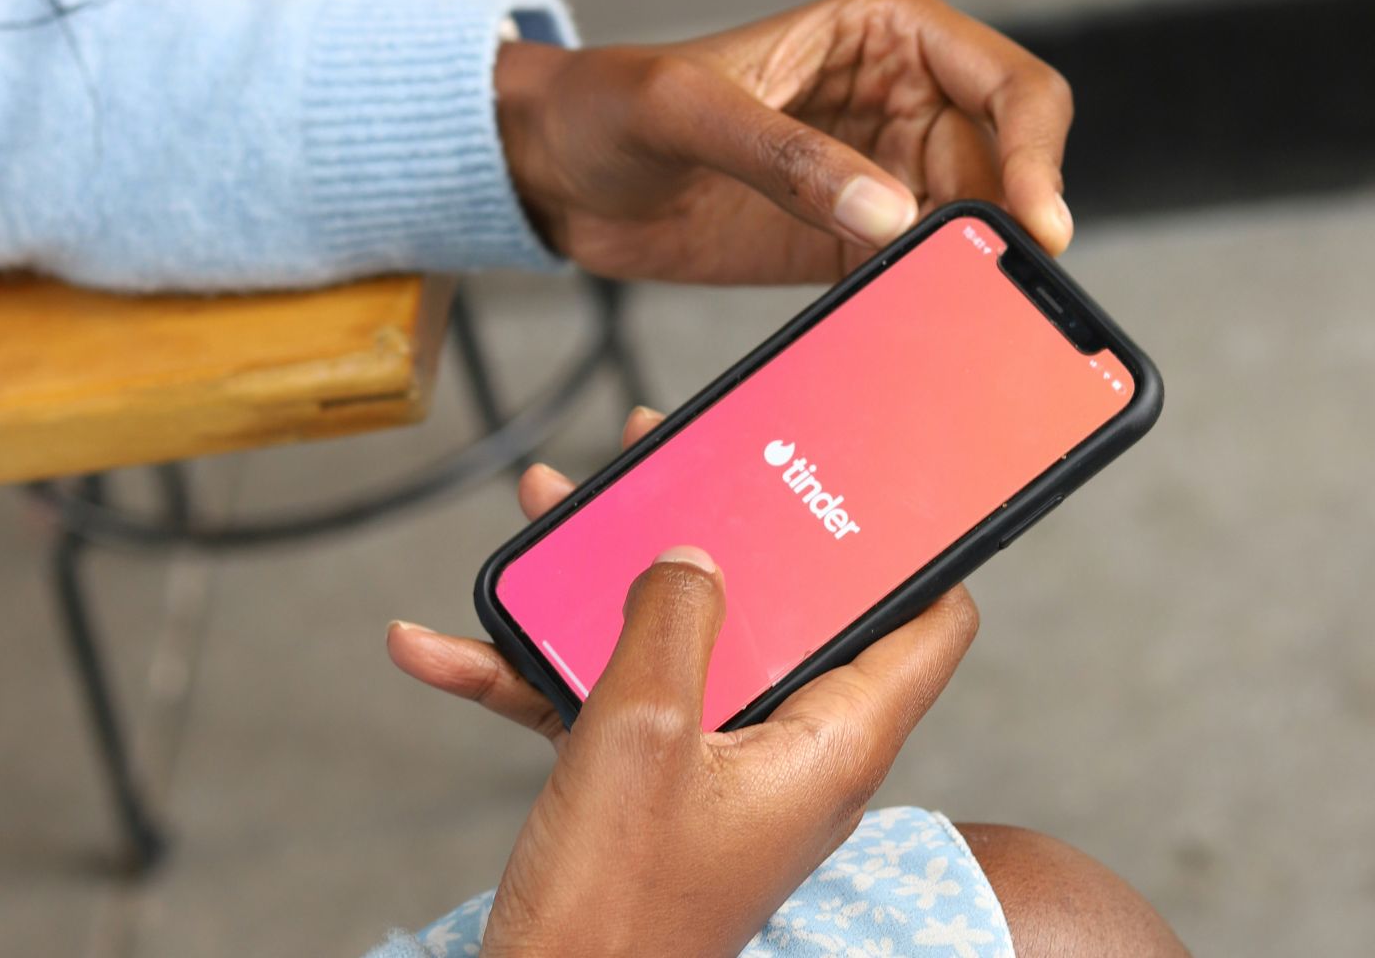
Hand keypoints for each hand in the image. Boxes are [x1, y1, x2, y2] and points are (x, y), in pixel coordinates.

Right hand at [388, 409, 979, 954]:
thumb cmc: (613, 914)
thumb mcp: (639, 734)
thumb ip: (672, 622)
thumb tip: (692, 555)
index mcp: (831, 741)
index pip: (927, 624)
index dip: (912, 547)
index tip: (866, 483)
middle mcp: (792, 752)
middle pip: (782, 610)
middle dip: (717, 532)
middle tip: (669, 461)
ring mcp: (721, 771)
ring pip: (684, 643)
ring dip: (607, 585)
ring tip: (551, 513)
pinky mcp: (657, 791)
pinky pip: (611, 703)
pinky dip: (540, 672)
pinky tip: (447, 646)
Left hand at [496, 0, 1074, 284]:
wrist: (554, 173)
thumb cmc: (608, 103)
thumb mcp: (684, 110)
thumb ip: (784, 156)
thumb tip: (889, 214)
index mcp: (888, 37)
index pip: (1013, 87)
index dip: (1038, 155)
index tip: (1033, 226)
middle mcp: (902, 105)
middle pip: (1003, 174)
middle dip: (1002, 234)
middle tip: (991, 299)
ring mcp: (879, 180)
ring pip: (965, 237)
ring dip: (963, 282)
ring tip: (946, 327)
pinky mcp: (846, 246)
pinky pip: (909, 281)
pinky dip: (915, 310)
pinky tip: (903, 338)